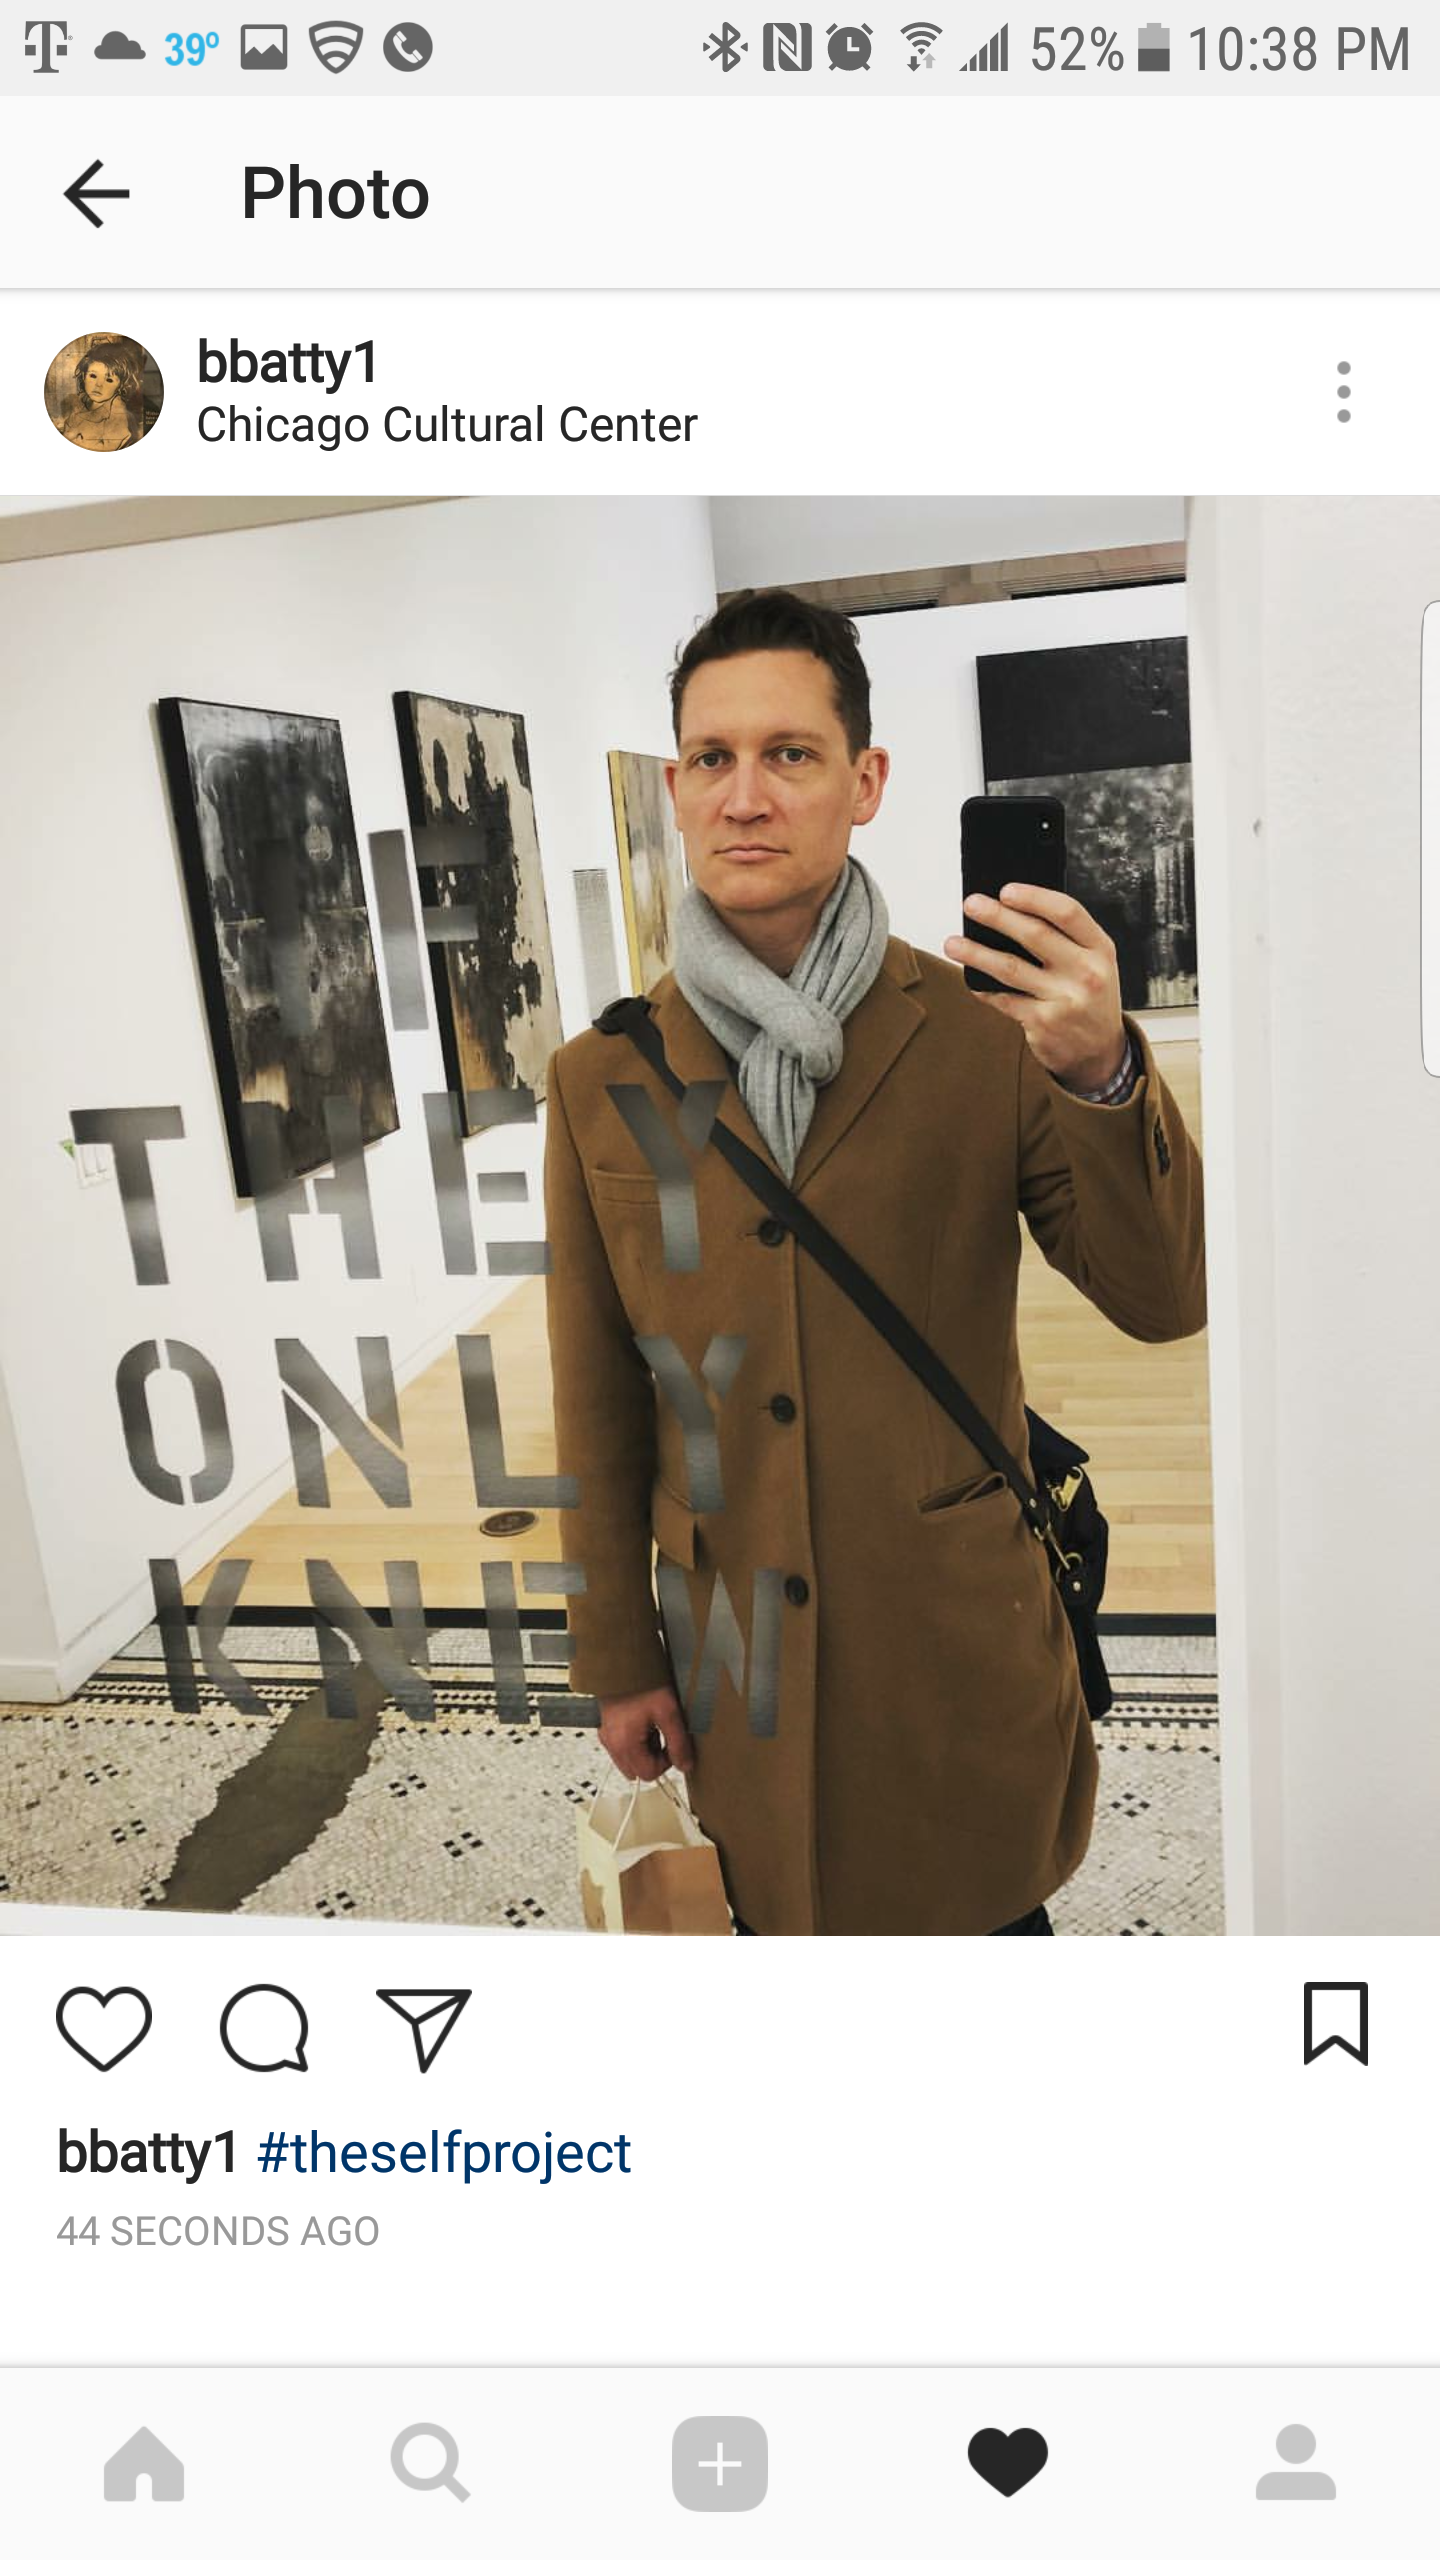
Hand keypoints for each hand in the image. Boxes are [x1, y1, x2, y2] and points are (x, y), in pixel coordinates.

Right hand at [598, 1683, 695, 1780]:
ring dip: (645, 1750)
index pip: (649, 1774)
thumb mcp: (669, 1712)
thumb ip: (679, 1743)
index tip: (672, 1743)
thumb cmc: (643, 1681)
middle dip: (654, 1758)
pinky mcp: (607, 1727)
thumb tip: (685, 1764)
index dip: (666, 1762)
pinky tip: (642, 1722)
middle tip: (662, 1735)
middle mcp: (612, 1743)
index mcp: (625, 1744)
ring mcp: (607, 1735)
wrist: (622, 1660)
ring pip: (629, 1760)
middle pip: (637, 1770)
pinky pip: (622, 1746)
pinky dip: (635, 1741)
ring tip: (652, 1725)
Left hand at [944, 882, 1126, 1091]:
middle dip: (997, 917)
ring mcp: (1065, 999)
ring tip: (952, 943)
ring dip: (976, 953)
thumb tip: (1011, 913)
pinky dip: (985, 989)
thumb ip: (1065, 940)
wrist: (1101, 1053)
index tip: (1006, 890)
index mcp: (1099, 948)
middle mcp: (1086, 972)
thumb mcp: (1093, 964)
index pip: (1067, 912)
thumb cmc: (1090, 998)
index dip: (1034, 898)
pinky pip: (1005, 999)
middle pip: (1035, 935)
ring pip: (1011, 968)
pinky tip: (972, 981)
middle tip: (971, 905)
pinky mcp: (1044, 1023)